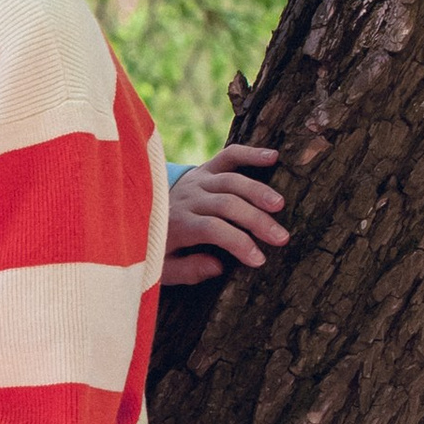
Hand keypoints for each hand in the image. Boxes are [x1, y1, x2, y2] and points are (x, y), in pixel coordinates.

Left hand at [165, 142, 286, 287]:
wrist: (142, 213)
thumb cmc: (159, 246)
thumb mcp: (163, 267)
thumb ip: (188, 270)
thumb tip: (219, 266)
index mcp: (178, 224)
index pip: (211, 229)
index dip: (237, 242)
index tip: (259, 259)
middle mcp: (189, 198)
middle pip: (227, 204)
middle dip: (256, 220)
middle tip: (281, 238)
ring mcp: (198, 180)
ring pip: (232, 180)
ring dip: (258, 191)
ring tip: (280, 205)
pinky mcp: (206, 168)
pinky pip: (228, 156)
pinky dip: (250, 153)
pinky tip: (273, 157)